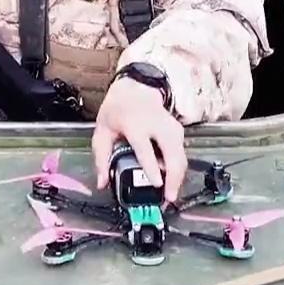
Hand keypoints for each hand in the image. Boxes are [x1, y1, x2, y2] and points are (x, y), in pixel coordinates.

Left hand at [91, 78, 186, 202]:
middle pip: (172, 153)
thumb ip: (101, 158)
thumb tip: (102, 183)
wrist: (135, 88)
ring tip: (171, 194)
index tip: (157, 183)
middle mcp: (156, 125)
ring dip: (178, 176)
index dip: (152, 167)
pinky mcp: (177, 130)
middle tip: (169, 197)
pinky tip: (173, 180)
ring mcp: (170, 126)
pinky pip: (182, 152)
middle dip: (174, 177)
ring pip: (180, 154)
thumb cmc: (118, 111)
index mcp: (134, 125)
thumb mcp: (102, 131)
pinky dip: (179, 168)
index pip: (145, 149)